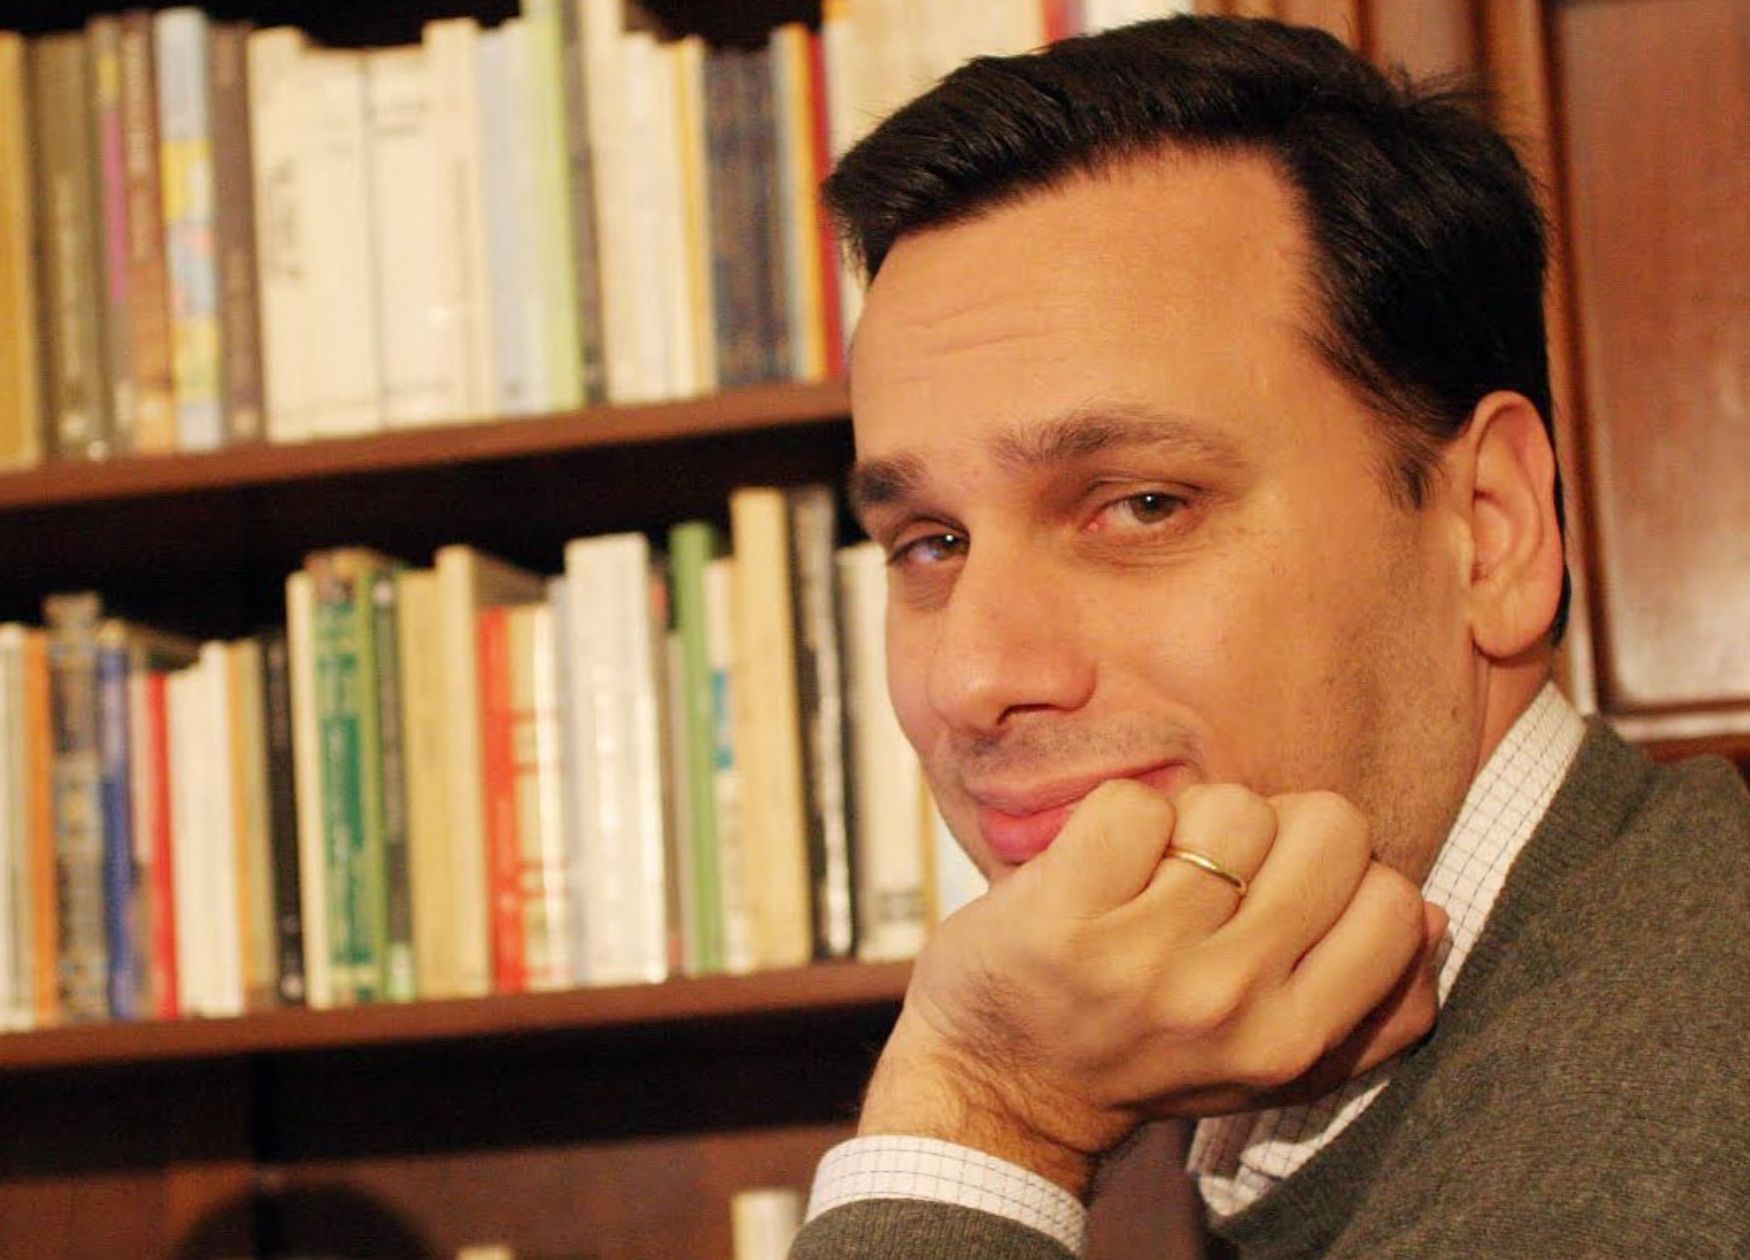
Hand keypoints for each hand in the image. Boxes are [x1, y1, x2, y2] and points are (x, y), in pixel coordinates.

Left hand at [857, 781, 1446, 1197]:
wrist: (1001, 1086)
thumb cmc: (1146, 1055)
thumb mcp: (1271, 1064)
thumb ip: (1371, 1009)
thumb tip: (1435, 916)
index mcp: (1293, 1040)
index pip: (1395, 901)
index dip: (1344, 875)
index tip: (1284, 895)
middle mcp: (1228, 1002)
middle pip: (1328, 825)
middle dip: (1278, 829)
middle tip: (1219, 875)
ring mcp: (1143, 957)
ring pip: (1231, 805)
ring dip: (1191, 824)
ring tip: (1152, 879)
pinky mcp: (1063, 914)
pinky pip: (1135, 803)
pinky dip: (1117, 818)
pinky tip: (1098, 869)